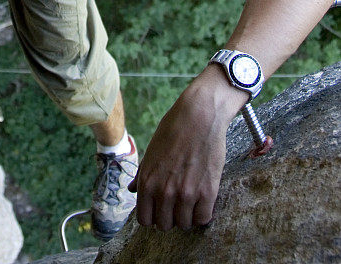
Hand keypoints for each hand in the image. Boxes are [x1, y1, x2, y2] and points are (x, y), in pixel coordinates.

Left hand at [128, 68, 245, 230]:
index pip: (144, 219)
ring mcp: (186, 194)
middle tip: (177, 204)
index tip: (160, 209)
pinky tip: (202, 200)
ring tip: (191, 200)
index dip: (153, 216)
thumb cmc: (174, 129)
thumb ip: (142, 174)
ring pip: (184, 224)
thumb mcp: (152, 151)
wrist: (199, 115)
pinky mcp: (207, 193)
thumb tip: (132, 190)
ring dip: (187, 215)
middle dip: (170, 217)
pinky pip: (203, 219)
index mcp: (147, 181)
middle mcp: (163, 191)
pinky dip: (202, 213)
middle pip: (164, 225)